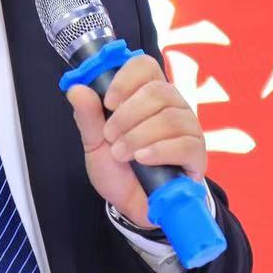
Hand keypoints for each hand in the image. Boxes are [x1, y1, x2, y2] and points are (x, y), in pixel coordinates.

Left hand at [64, 53, 207, 228]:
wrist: (132, 205)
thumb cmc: (118, 169)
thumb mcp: (95, 144)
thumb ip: (87, 117)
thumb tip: (76, 89)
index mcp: (147, 95)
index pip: (145, 66)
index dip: (126, 79)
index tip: (108, 103)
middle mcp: (172, 106)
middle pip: (158, 91)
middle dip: (128, 115)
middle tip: (111, 137)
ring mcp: (188, 128)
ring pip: (169, 117)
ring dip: (138, 136)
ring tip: (122, 154)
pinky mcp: (196, 154)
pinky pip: (185, 143)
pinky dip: (159, 150)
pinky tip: (143, 159)